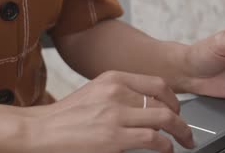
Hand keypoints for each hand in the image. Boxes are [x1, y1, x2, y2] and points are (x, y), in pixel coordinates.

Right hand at [26, 71, 193, 152]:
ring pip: (164, 118)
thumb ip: (119, 95)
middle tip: (185, 129)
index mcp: (112, 78)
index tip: (177, 109)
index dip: (173, 99)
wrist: (39, 132)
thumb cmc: (64, 118)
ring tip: (185, 141)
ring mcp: (116, 115)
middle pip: (164, 100)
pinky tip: (167, 150)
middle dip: (181, 117)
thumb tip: (146, 107)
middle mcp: (116, 92)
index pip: (157, 83)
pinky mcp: (114, 138)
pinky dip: (166, 146)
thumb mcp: (94, 94)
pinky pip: (153, 140)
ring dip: (181, 132)